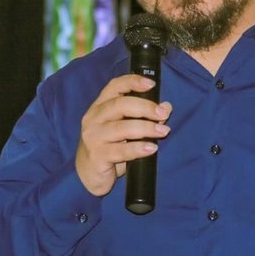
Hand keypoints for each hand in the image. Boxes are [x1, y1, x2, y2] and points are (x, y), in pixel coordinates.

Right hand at [74, 74, 171, 196]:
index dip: (132, 82)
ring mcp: (93, 137)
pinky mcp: (97, 156)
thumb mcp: (125, 129)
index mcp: (100, 106)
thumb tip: (166, 108)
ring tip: (163, 131)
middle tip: (163, 114)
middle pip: (119, 105)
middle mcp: (94, 118)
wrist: (88, 174)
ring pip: (121, 128)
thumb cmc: (109, 147)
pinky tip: (151, 148)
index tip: (151, 84)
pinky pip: (120, 151)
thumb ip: (143, 117)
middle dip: (145, 107)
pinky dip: (138, 148)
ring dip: (146, 128)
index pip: (114, 86)